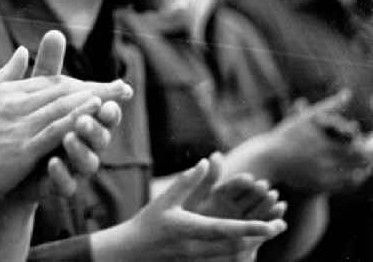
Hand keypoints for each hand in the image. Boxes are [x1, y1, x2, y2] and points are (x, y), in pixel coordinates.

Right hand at [0, 31, 132, 209]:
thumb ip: (7, 74)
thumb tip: (22, 50)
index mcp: (9, 91)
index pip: (52, 82)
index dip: (81, 82)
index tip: (105, 84)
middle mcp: (15, 102)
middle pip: (63, 90)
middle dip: (96, 88)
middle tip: (123, 88)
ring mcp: (18, 124)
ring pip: (62, 105)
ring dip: (93, 99)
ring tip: (116, 96)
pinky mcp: (21, 147)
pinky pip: (54, 129)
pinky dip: (76, 117)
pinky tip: (94, 112)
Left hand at [19, 30, 127, 200]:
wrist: (1, 166)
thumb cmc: (29, 123)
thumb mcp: (36, 93)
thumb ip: (48, 66)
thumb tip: (53, 31)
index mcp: (82, 120)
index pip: (103, 109)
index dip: (112, 101)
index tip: (120, 90)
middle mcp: (83, 144)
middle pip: (102, 136)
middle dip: (99, 126)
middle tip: (89, 115)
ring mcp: (71, 167)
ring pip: (89, 163)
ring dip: (82, 149)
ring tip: (69, 138)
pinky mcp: (55, 187)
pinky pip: (66, 186)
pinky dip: (62, 175)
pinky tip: (52, 164)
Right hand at [92, 158, 286, 261]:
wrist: (132, 253)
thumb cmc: (148, 223)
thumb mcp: (166, 199)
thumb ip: (188, 181)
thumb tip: (207, 162)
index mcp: (190, 230)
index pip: (227, 230)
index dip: (251, 228)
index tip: (272, 224)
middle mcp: (198, 249)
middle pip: (237, 246)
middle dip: (260, 236)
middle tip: (281, 225)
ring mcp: (199, 260)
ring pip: (235, 256)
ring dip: (255, 243)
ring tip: (270, 231)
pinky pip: (226, 260)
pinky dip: (242, 251)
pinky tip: (250, 242)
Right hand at [266, 91, 371, 192]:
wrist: (270, 158)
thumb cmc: (289, 134)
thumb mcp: (308, 117)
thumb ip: (330, 106)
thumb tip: (347, 93)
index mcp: (326, 145)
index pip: (360, 150)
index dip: (366, 146)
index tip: (367, 141)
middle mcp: (327, 163)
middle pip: (360, 164)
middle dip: (366, 158)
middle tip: (367, 153)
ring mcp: (325, 177)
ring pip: (355, 178)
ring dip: (361, 171)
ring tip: (362, 165)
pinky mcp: (321, 188)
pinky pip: (345, 187)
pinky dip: (351, 181)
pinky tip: (350, 174)